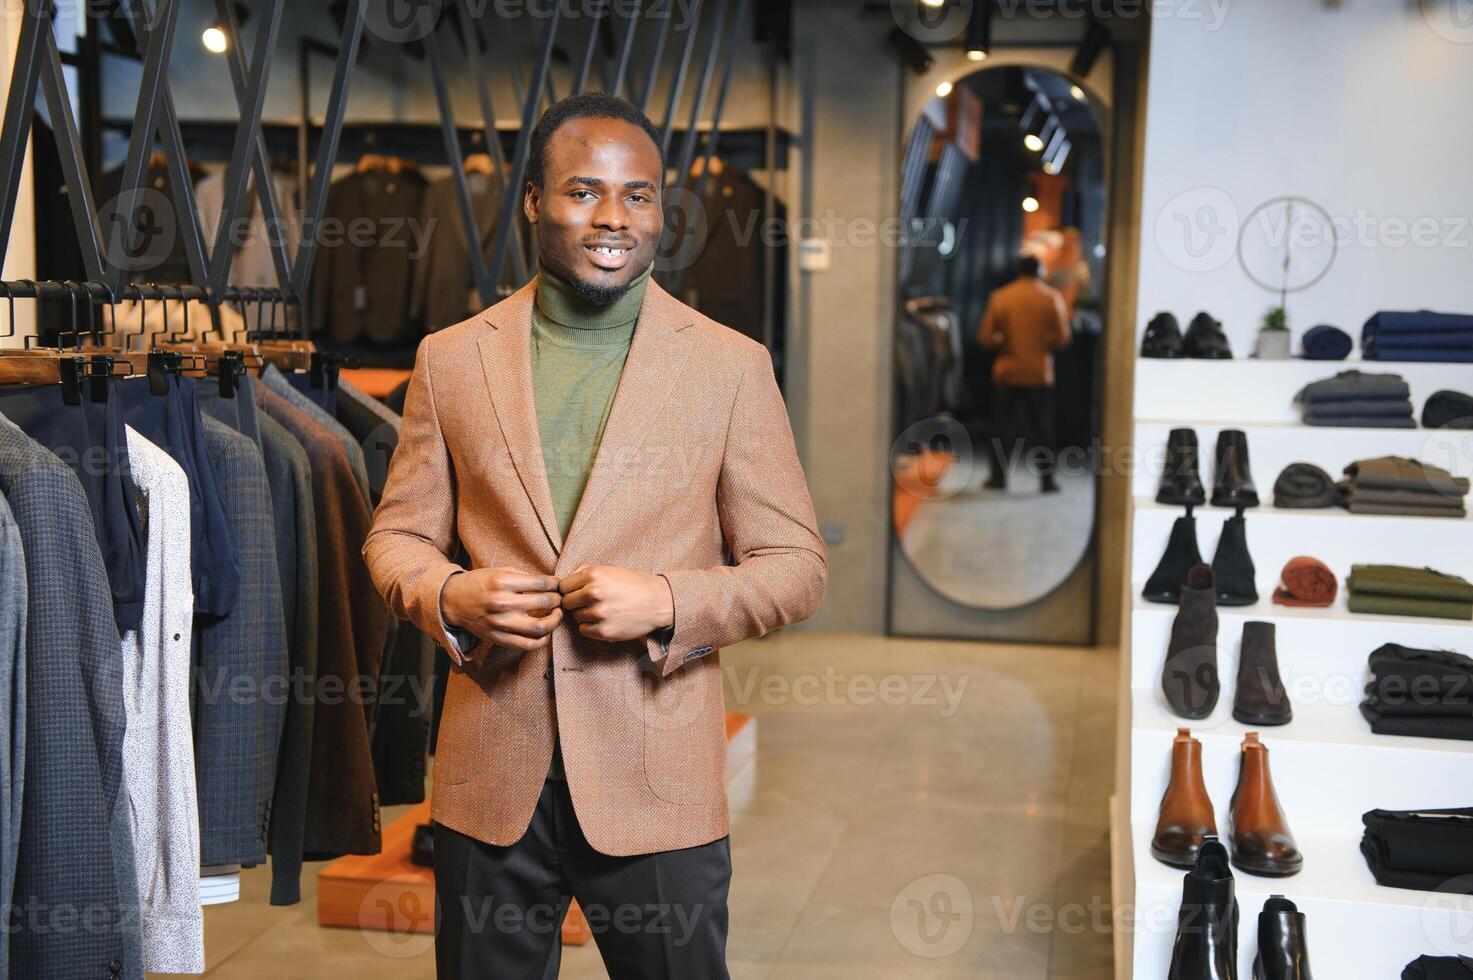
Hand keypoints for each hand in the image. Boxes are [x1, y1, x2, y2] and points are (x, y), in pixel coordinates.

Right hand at [441, 567, 563, 654]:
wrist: (453, 601)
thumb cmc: (480, 583)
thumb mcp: (500, 571)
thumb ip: (524, 577)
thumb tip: (551, 583)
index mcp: (503, 582)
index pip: (541, 583)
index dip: (556, 583)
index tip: (559, 584)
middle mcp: (502, 603)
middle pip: (544, 602)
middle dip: (558, 599)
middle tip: (560, 598)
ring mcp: (500, 623)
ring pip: (540, 626)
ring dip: (555, 620)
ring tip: (557, 614)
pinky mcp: (498, 638)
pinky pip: (527, 645)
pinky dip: (542, 641)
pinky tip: (546, 632)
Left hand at [559, 564, 673, 642]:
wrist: (659, 602)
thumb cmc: (635, 584)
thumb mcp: (611, 569)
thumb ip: (586, 571)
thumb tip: (565, 580)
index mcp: (593, 574)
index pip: (563, 586)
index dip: (570, 590)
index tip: (578, 592)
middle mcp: (593, 593)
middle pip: (567, 602)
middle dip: (575, 603)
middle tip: (591, 602)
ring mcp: (598, 613)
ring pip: (576, 616)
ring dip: (585, 615)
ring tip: (603, 610)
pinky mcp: (604, 631)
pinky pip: (584, 630)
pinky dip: (591, 627)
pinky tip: (604, 620)